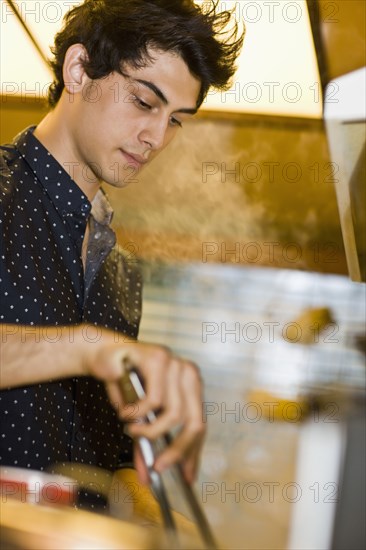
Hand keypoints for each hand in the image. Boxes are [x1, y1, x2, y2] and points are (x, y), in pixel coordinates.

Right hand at [85, 336, 204, 483]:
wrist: (104, 356)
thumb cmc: (124, 384)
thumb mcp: (140, 418)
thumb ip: (148, 442)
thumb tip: (149, 477)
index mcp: (191, 386)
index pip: (200, 424)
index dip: (193, 452)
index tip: (186, 476)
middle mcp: (188, 373)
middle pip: (194, 422)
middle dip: (177, 450)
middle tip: (159, 466)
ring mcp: (176, 364)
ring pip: (173, 414)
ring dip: (148, 429)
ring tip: (132, 428)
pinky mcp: (159, 359)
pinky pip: (154, 400)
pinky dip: (136, 412)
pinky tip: (126, 410)